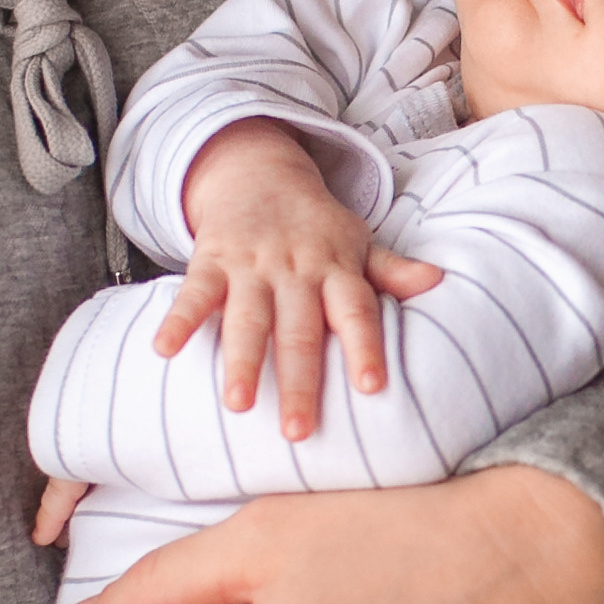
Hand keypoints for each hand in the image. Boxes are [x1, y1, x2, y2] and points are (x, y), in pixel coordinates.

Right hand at [158, 118, 441, 439]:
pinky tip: (164, 350)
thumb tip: (439, 282)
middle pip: (299, 331)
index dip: (365, 348)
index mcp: (336, 270)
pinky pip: (193, 293)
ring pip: (247, 318)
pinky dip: (179, 320)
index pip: (356, 312)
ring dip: (241, 361)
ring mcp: (251, 267)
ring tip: (237, 405)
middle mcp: (295, 271)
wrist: (259, 172)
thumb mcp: (359, 242)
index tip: (373, 388)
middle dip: (298, 381)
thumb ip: (392, 270)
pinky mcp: (211, 261)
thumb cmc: (316, 225)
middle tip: (298, 431)